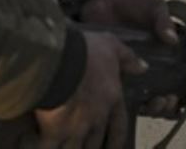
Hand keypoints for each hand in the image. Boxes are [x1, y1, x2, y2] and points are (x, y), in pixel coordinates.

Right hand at [34, 29, 141, 148]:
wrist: (60, 60)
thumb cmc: (86, 51)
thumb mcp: (111, 46)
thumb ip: (127, 58)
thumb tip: (143, 67)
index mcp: (112, 99)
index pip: (119, 128)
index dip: (116, 141)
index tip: (113, 148)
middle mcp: (97, 118)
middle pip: (95, 144)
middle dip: (90, 148)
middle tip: (85, 146)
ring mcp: (76, 128)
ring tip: (64, 147)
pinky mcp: (55, 133)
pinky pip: (49, 148)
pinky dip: (45, 148)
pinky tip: (41, 144)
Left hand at [79, 0, 180, 117]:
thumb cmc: (133, 1)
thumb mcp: (154, 7)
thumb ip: (164, 21)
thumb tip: (173, 40)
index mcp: (163, 51)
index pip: (176, 78)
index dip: (179, 92)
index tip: (176, 95)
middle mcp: (148, 65)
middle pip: (160, 95)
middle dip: (164, 105)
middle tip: (164, 100)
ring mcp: (129, 69)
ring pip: (142, 98)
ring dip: (149, 107)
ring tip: (151, 103)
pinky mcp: (111, 70)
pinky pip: (119, 91)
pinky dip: (125, 100)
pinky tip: (129, 100)